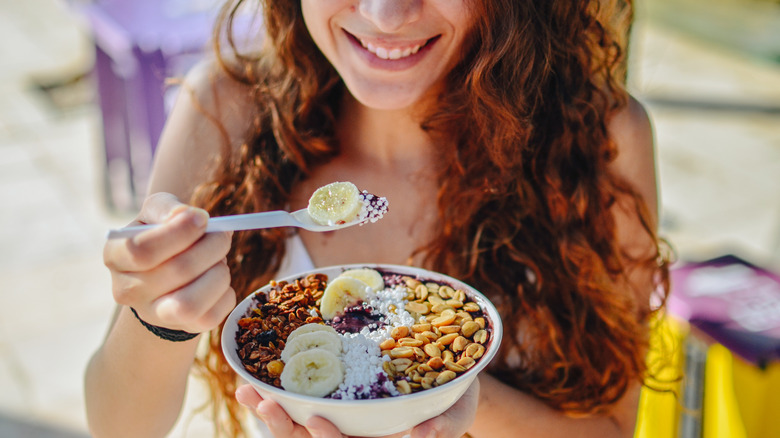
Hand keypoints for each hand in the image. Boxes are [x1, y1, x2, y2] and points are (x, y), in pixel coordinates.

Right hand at [103, 192, 234, 333]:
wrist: (165, 278)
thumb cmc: (161, 237)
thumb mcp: (155, 213)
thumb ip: (166, 207)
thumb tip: (187, 216)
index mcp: (115, 255)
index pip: (141, 250)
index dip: (180, 232)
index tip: (202, 218)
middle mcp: (127, 290)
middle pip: (177, 270)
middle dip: (212, 246)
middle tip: (222, 235)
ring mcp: (154, 314)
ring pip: (191, 303)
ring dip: (218, 274)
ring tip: (219, 260)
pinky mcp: (183, 328)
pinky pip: (212, 316)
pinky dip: (225, 293)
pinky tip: (218, 280)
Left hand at [236, 377, 479, 437]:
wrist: (447, 372)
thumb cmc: (455, 396)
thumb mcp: (456, 409)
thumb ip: (445, 425)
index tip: (316, 421)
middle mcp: (353, 433)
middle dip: (285, 427)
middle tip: (264, 404)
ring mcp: (338, 415)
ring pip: (297, 422)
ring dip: (269, 409)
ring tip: (247, 390)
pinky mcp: (330, 392)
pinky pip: (298, 396)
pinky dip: (275, 387)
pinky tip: (252, 375)